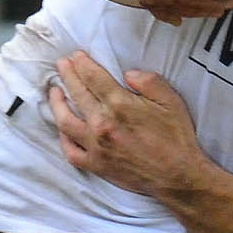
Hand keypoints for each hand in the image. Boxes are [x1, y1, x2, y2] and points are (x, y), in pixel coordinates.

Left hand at [47, 50, 201, 197]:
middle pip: (77, 93)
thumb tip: (128, 73)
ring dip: (56, 103)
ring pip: (65, 121)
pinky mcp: (96, 165)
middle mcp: (102, 123)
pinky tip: (63, 128)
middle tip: (62, 65)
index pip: (93, 77)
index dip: (82, 63)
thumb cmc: (177, 137)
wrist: (178, 176)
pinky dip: (63, 138)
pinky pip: (70, 151)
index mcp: (120, 105)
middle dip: (67, 75)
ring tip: (54, 92)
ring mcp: (96, 146)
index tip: (76, 56)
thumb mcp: (171, 101)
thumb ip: (149, 81)